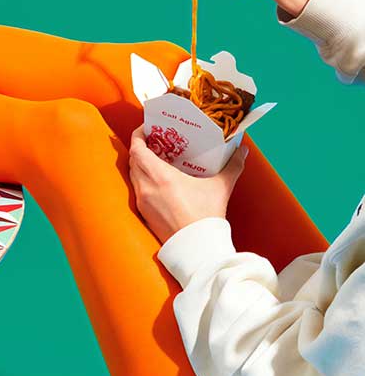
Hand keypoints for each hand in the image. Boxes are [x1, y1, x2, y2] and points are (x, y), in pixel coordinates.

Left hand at [129, 127, 247, 242]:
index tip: (147, 128)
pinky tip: (158, 180)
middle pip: (133, 160)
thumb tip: (242, 150)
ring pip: (133, 175)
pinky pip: (137, 190)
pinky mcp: (143, 214)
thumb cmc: (205, 217)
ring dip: (141, 164)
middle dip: (140, 147)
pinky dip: (143, 180)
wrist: (196, 248)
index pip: (137, 149)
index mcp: (159, 177)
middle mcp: (146, 187)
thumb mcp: (220, 187)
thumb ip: (232, 165)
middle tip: (155, 141)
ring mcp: (142, 202)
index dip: (138, 135)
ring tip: (157, 158)